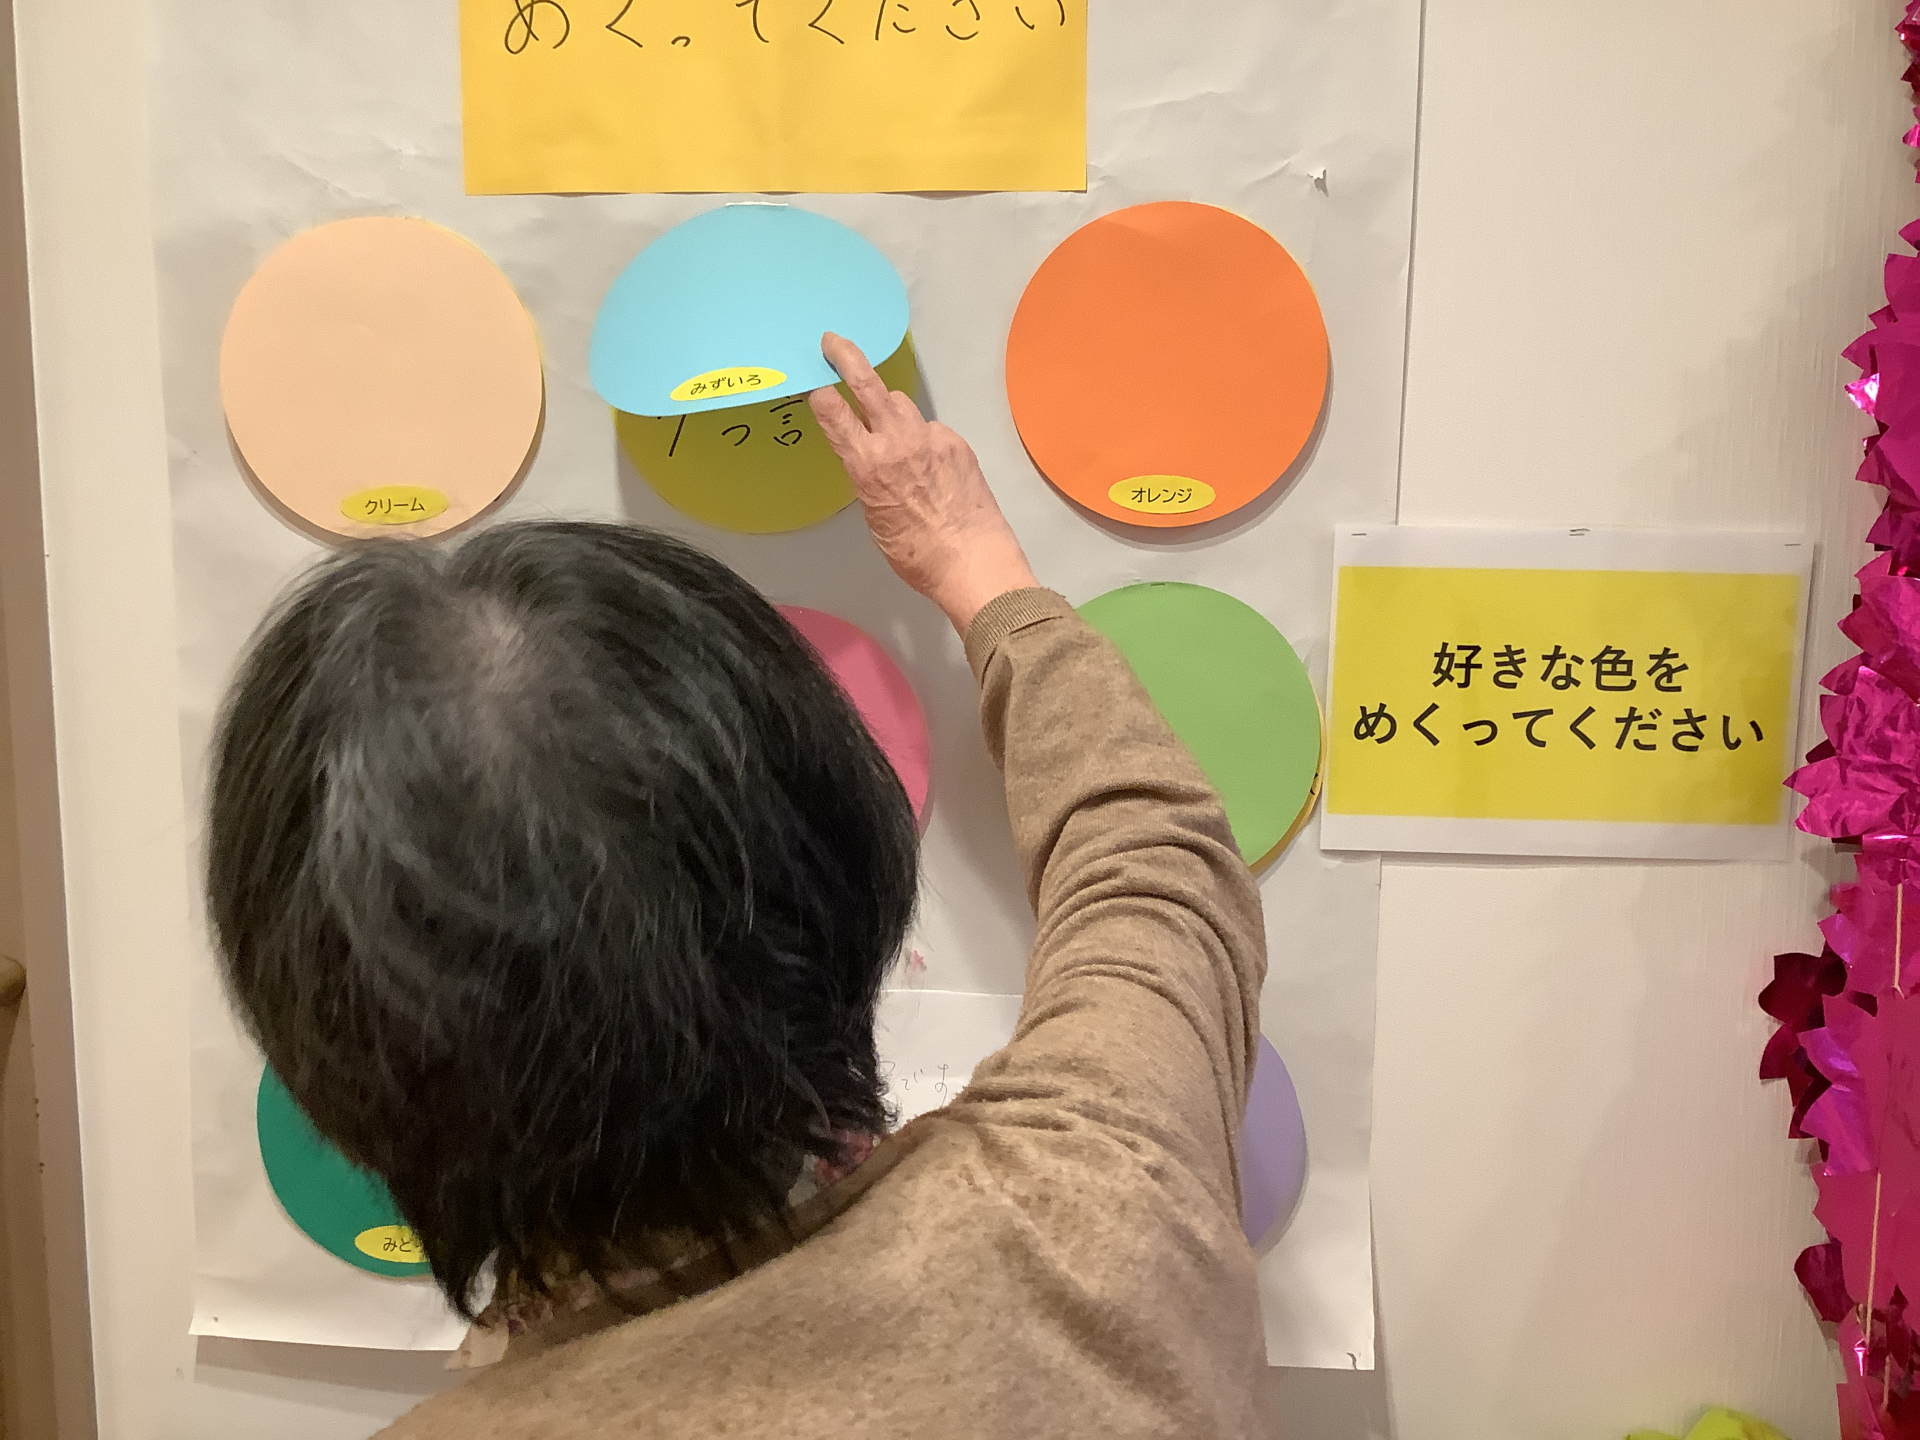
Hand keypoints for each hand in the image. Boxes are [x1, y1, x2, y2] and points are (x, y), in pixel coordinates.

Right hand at [810, 333, 1037, 635]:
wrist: (973, 560)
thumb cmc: (916, 555)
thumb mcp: (875, 518)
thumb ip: (869, 479)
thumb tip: (872, 461)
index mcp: (867, 465)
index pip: (833, 412)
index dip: (820, 395)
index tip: (814, 384)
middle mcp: (897, 442)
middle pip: (868, 383)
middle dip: (847, 357)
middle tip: (834, 342)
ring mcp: (930, 437)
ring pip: (902, 405)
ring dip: (892, 411)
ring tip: (895, 436)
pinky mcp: (956, 442)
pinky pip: (931, 430)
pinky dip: (924, 440)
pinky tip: (932, 468)